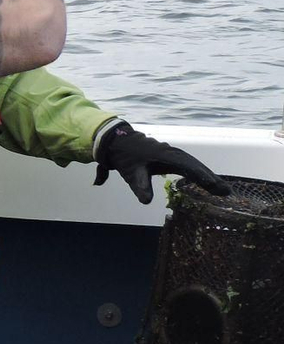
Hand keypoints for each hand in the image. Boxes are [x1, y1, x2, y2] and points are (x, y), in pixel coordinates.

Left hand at [94, 123, 228, 203]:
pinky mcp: (172, 157)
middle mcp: (173, 152)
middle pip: (196, 165)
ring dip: (209, 176)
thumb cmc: (125, 158)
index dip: (200, 175)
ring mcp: (174, 153)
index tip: (213, 185)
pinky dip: (200, 173)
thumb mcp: (131, 173)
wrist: (117, 142)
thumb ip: (139, 186)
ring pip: (195, 164)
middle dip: (211, 178)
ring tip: (223, 189)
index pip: (186, 166)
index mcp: (165, 155)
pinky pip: (190, 165)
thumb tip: (146, 201)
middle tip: (227, 192)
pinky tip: (208, 182)